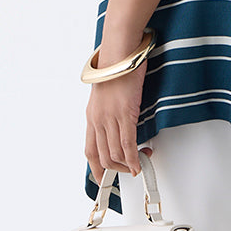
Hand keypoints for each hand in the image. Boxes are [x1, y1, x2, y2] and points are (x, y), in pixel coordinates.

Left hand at [85, 58, 152, 181]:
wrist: (120, 51)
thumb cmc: (116, 67)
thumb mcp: (106, 94)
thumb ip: (109, 111)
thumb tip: (119, 123)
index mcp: (92, 116)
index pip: (90, 152)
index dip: (97, 169)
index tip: (105, 178)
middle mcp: (98, 120)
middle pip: (104, 157)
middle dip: (117, 170)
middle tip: (129, 169)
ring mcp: (110, 118)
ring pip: (116, 153)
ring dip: (128, 164)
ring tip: (139, 163)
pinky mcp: (124, 113)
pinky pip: (128, 143)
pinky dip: (134, 157)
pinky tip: (140, 161)